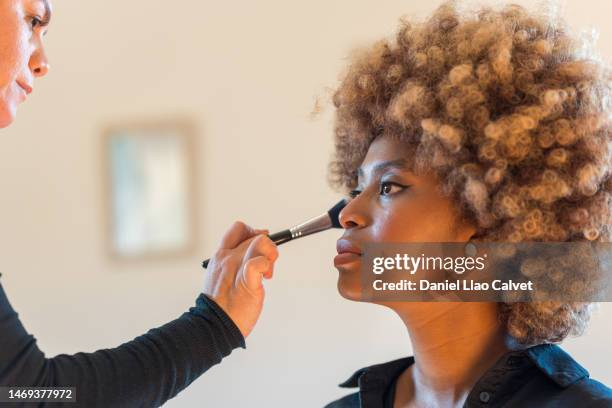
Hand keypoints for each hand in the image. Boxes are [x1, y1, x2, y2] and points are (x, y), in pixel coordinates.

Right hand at [203, 221, 278, 337]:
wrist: (214, 325)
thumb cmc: (223, 304)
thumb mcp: (224, 275)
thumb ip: (237, 261)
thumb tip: (253, 250)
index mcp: (220, 255)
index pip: (239, 228)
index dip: (254, 232)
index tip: (259, 245)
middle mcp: (227, 257)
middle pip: (255, 235)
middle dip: (267, 247)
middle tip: (267, 267)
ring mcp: (236, 268)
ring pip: (260, 242)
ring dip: (271, 253)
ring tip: (268, 271)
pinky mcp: (246, 282)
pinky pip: (258, 264)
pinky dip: (267, 266)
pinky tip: (266, 278)